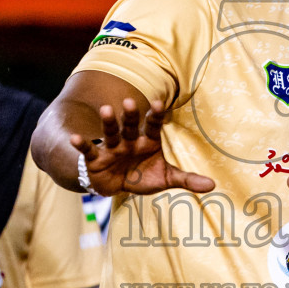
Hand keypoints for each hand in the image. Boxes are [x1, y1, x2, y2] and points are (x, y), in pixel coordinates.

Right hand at [72, 99, 213, 196]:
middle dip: (130, 115)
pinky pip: (88, 150)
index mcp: (148, 141)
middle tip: (129, 101)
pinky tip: (76, 138)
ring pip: (110, 132)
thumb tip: (212, 185)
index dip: (155, 115)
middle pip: (130, 125)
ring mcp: (112, 148)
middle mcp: (130, 140)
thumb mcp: (165, 178)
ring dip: (108, 122)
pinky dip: (82, 144)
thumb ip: (187, 180)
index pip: (153, 126)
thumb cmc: (142, 176)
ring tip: (106, 109)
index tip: (158, 103)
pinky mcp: (95, 159)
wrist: (116, 186)